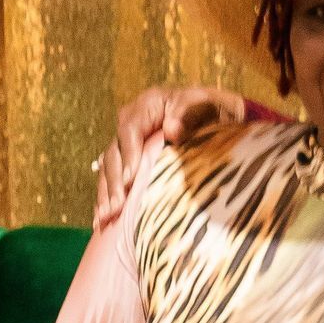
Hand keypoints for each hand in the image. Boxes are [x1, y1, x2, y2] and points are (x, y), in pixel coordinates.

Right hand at [92, 85, 247, 230]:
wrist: (220, 115)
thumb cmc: (214, 110)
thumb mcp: (207, 106)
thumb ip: (190, 115)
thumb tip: (171, 129)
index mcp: (148, 104)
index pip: (129, 130)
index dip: (128, 156)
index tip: (131, 180)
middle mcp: (133, 121)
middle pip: (114, 151)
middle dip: (114, 181)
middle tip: (116, 207)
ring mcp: (130, 140)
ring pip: (109, 167)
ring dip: (106, 193)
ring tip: (105, 217)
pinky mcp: (131, 157)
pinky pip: (113, 176)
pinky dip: (108, 196)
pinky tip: (103, 217)